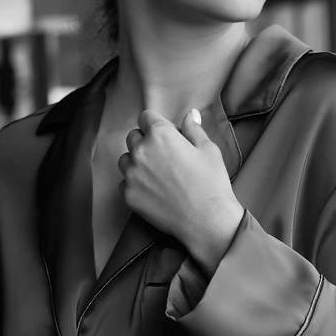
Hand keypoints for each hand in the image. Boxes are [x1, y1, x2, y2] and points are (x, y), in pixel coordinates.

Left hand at [118, 108, 243, 274]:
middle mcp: (141, 151)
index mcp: (160, 134)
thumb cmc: (211, 184)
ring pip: (125, 159)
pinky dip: (135, 184)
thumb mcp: (208, 150)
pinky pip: (124, 182)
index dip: (156, 125)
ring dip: (136, 162)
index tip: (165, 136)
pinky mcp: (128, 195)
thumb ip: (193, 129)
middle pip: (133, 136)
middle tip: (163, 157)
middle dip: (145, 142)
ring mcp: (132, 174)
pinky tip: (153, 191)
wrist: (206, 221)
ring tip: (156, 175)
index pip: (146, 117)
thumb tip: (189, 114)